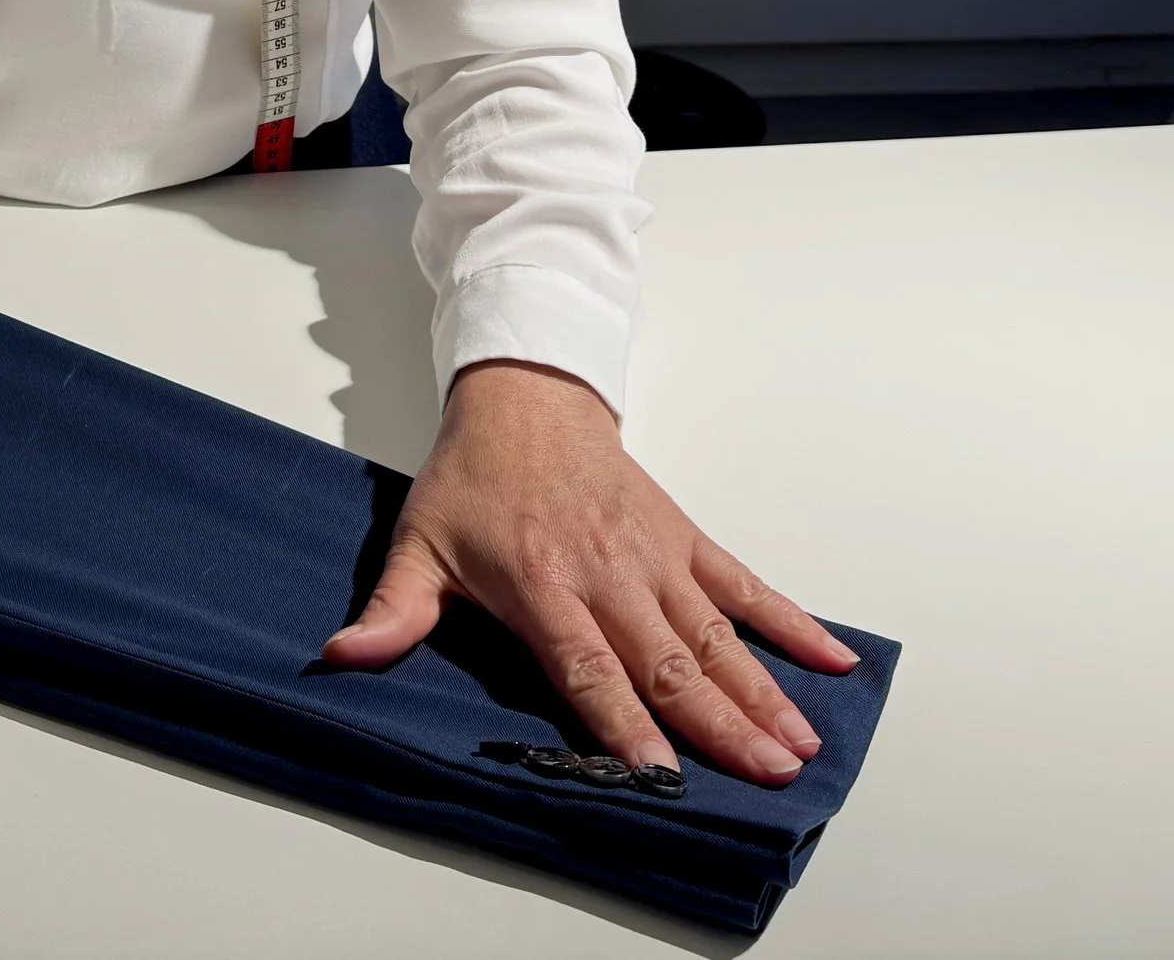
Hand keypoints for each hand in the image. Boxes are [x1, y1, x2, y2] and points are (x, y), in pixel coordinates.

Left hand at [321, 360, 857, 784]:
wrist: (524, 396)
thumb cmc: (471, 479)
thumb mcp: (418, 542)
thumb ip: (392, 609)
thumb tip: (341, 657)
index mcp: (542, 584)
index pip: (588, 666)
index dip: (625, 721)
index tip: (662, 774)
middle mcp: (606, 572)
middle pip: (668, 659)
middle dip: (720, 722)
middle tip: (771, 775)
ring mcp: (652, 554)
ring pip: (715, 632)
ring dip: (762, 689)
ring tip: (803, 744)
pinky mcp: (683, 536)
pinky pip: (743, 583)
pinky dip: (790, 621)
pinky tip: (832, 661)